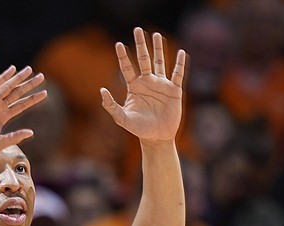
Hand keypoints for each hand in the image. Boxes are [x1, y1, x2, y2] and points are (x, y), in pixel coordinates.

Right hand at [0, 65, 47, 153]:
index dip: (32, 99)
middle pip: (17, 93)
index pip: (21, 105)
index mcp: (2, 117)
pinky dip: (3, 77)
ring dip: (19, 78)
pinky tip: (12, 70)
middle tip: (41, 77)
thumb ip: (14, 137)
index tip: (45, 93)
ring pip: (8, 87)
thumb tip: (31, 132)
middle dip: (29, 85)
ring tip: (30, 70)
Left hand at [101, 27, 185, 141]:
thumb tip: (102, 90)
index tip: (118, 44)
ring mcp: (161, 85)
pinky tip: (181, 53)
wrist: (156, 137)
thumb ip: (110, 106)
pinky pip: (177, 74)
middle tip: (137, 29)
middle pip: (143, 59)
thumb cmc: (138, 129)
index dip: (123, 56)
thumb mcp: (122, 118)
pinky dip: (180, 64)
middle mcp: (147, 82)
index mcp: (134, 87)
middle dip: (140, 45)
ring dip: (158, 49)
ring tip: (156, 35)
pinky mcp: (174, 91)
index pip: (127, 68)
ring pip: (159, 62)